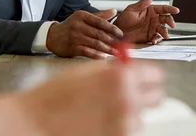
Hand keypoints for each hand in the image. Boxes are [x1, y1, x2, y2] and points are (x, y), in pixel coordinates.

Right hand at [18, 61, 164, 135]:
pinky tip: (99, 119)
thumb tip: (130, 66)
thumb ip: (112, 68)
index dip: (146, 73)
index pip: (154, 74)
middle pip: (156, 96)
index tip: (141, 75)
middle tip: (130, 90)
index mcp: (120, 78)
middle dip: (145, 91)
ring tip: (105, 106)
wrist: (38, 121)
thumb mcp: (85, 70)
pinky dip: (120, 125)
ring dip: (130, 110)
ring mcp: (124, 124)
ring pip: (141, 115)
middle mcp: (128, 101)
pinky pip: (128, 130)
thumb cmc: (56, 95)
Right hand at [46, 9, 123, 58]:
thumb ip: (99, 16)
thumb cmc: (70, 26)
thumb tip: (114, 11)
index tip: (121, 34)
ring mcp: (75, 37)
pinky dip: (97, 55)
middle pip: (99, 34)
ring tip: (116, 53)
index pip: (101, 22)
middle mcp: (78, 25)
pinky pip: (87, 52)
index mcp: (82, 16)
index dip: (113, 29)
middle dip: (112, 41)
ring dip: (108, 49)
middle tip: (122, 45)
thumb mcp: (82, 18)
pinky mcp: (72, 47)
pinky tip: (103, 57)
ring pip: (95, 43)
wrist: (53, 36)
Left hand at [115, 0, 179, 43]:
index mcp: (150, 10)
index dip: (170, 9)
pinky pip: (157, 38)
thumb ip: (142, 3)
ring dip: (165, 32)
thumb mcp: (132, 9)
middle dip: (171, 21)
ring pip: (163, 29)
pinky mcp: (150, 36)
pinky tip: (154, 40)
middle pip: (166, 19)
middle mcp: (153, 19)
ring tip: (165, 34)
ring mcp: (152, 28)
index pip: (163, 8)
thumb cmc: (123, 19)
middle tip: (172, 24)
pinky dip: (157, 39)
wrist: (118, 32)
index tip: (176, 10)